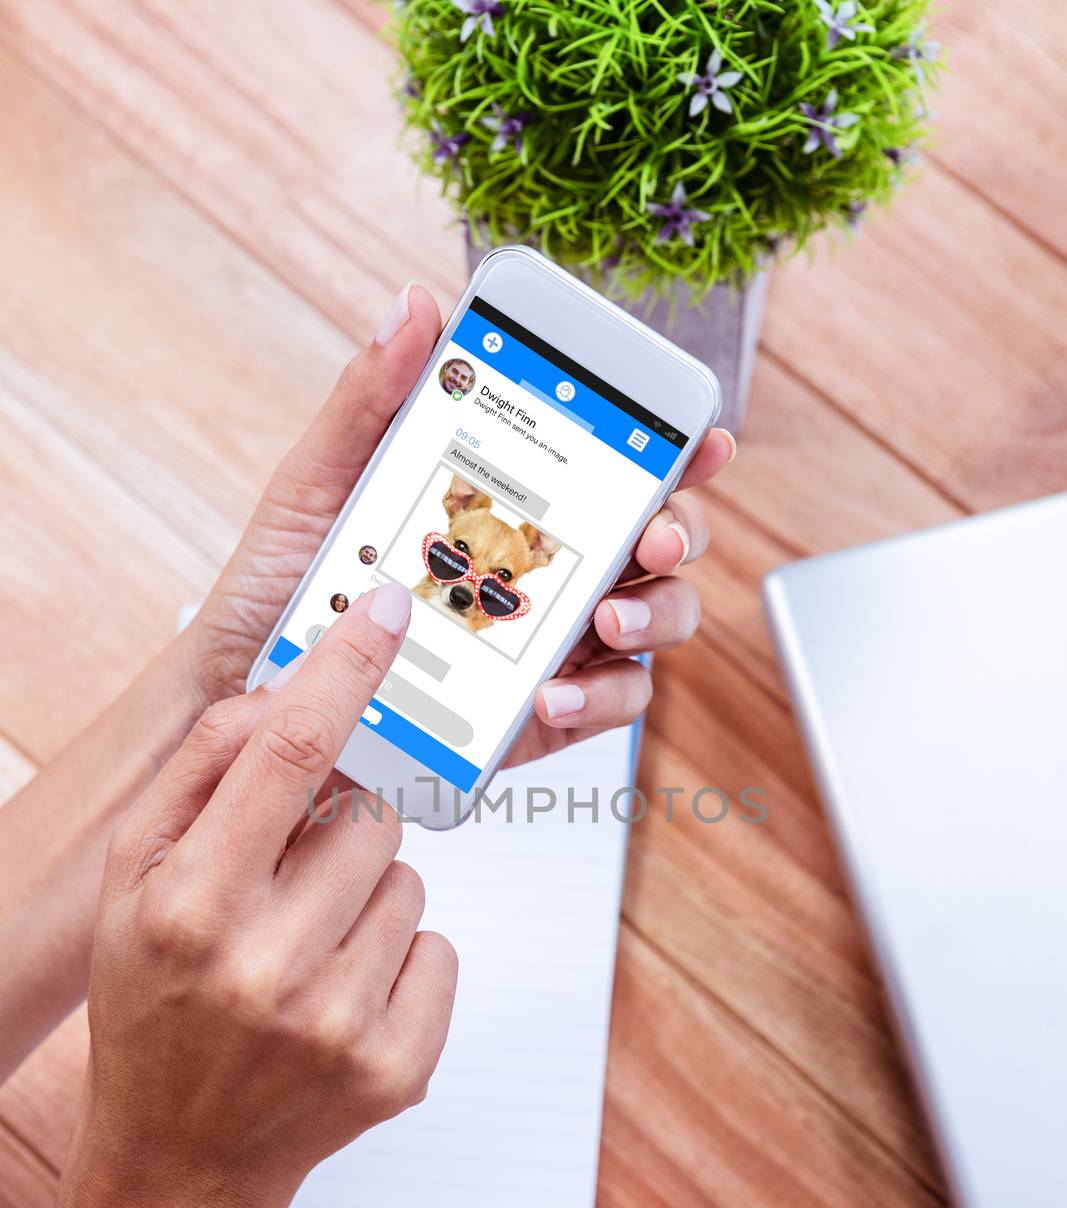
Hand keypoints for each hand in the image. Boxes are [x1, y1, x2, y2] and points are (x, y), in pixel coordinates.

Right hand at [78, 583, 456, 1207]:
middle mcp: (265, 965)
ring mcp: (339, 1023)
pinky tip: (339, 1000)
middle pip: (367, 819)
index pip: (286, 753)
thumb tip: (280, 693)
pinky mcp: (399, 1067)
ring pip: (411, 882)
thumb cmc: (154, 1005)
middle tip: (286, 893)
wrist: (182, 1162)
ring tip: (305, 955)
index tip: (387, 613)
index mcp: (190, 906)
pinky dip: (401, 961)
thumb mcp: (133, 886)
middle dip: (338, 835)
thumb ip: (198, 778)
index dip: (344, 670)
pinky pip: (440, 949)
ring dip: (368, 899)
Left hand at [183, 283, 735, 762]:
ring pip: (653, 622)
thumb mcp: (318, 483)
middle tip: (655, 536)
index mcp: (511, 504)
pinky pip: (606, 706)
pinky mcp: (535, 719)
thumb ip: (370, 398)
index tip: (702, 438)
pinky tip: (551, 694)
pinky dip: (598, 698)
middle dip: (681, 532)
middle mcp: (545, 571)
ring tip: (605, 619)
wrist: (249, 696)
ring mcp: (549, 644)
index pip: (615, 466)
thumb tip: (414, 305)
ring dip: (654, 615)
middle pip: (657, 543)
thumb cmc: (286, 586)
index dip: (676, 450)